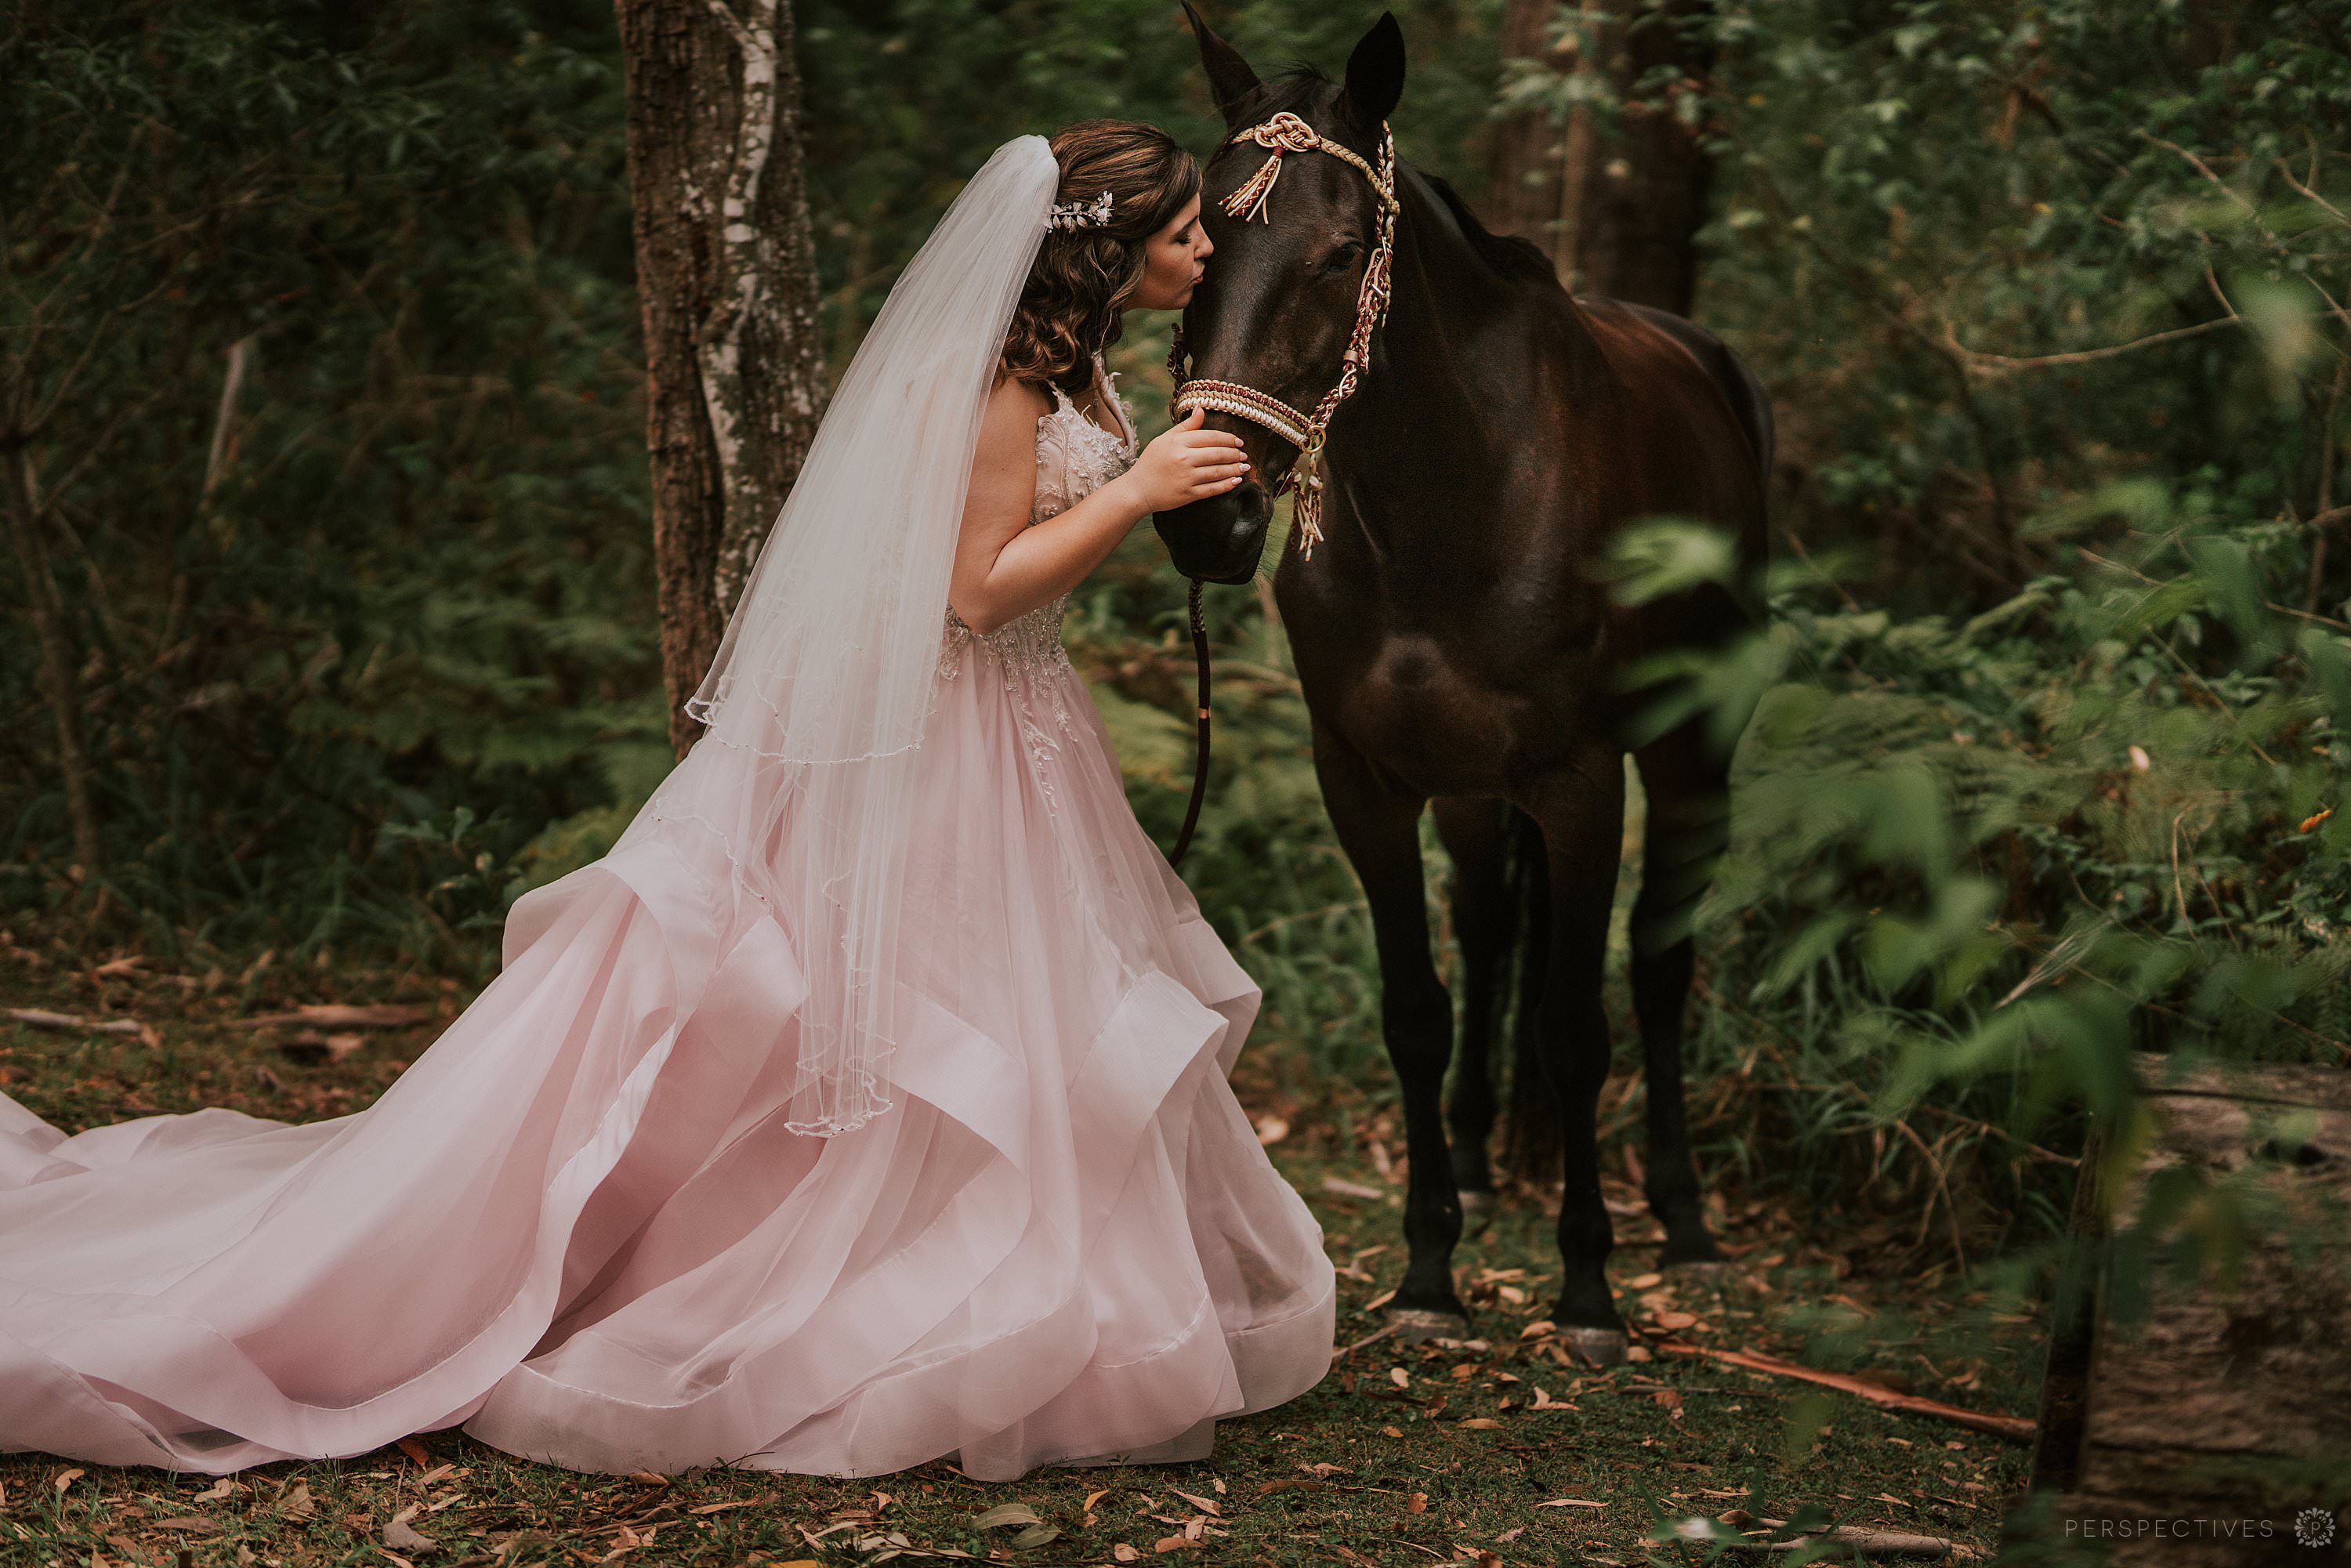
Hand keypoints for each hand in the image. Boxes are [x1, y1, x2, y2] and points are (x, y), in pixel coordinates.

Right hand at [1123, 406, 1249, 513]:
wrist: (1137, 490)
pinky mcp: (1188, 494)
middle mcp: (1183, 458)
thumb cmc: (1151, 462)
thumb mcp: (1165, 439)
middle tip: (1244, 455)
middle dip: (1235, 454)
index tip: (1239, 442)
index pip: (1211, 437)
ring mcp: (1186, 477)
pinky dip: (1227, 485)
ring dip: (1235, 469)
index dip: (1229, 439)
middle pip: (1218, 454)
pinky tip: (1236, 481)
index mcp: (1178, 442)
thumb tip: (1202, 408)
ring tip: (1244, 467)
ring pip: (1218, 471)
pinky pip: (1212, 489)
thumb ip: (1186, 426)